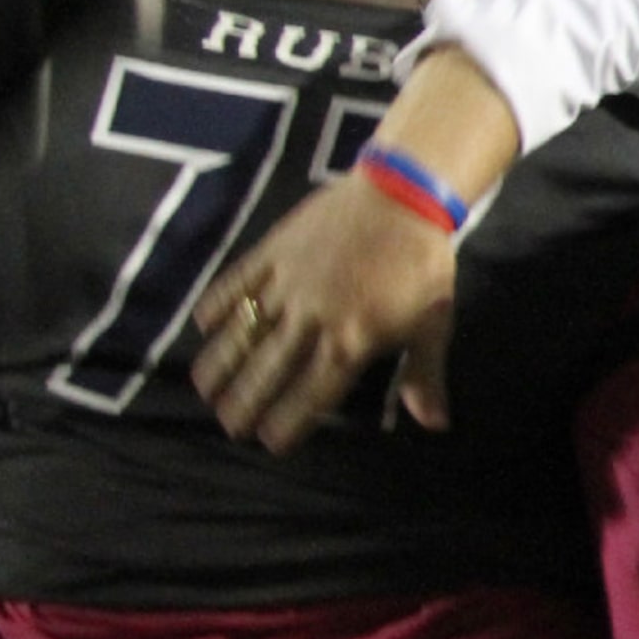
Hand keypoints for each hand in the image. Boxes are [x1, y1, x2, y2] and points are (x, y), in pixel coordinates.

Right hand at [191, 166, 456, 452]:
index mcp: (351, 341)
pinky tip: (203, 325)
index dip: (288, 420)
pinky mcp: (273, 251)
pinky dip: (218, 302)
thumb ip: (425, 376)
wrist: (402, 196)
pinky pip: (237, 281)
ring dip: (221, 363)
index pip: (312, 393)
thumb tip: (436, 424)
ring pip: (245, 330)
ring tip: (204, 389)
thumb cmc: (422, 265)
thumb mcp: (433, 323)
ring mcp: (287, 283)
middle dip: (245, 402)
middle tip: (226, 425)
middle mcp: (311, 318)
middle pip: (269, 369)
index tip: (268, 442)